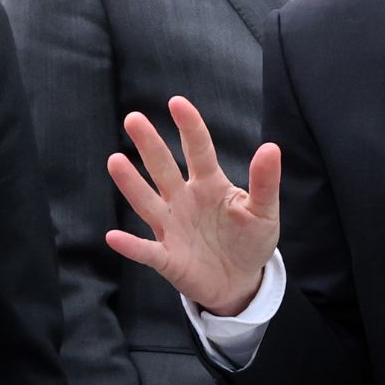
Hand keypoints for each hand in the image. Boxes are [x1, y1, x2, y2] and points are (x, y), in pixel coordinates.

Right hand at [106, 96, 280, 315]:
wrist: (240, 282)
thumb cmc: (250, 240)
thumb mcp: (265, 211)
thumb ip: (265, 182)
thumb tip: (271, 147)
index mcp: (209, 184)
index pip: (198, 150)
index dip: (189, 127)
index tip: (177, 102)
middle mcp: (184, 200)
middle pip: (164, 169)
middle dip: (150, 145)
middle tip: (133, 118)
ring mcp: (172, 228)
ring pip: (148, 202)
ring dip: (132, 184)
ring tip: (115, 161)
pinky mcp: (167, 258)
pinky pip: (146, 250)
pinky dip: (130, 245)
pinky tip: (113, 236)